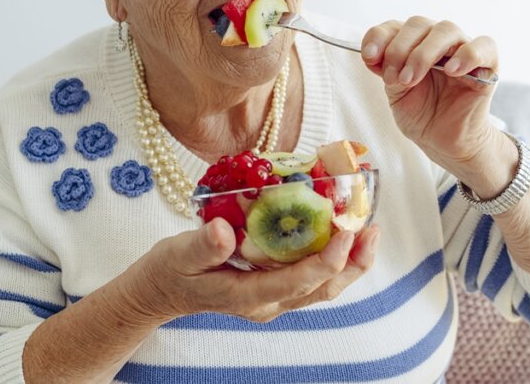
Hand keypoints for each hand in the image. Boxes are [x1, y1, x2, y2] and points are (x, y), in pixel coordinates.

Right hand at [127, 218, 379, 323]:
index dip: (329, 257)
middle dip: (353, 261)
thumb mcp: (178, 254)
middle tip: (371, 227)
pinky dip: (329, 256)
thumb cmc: (170, 270)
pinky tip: (336, 232)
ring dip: (348, 261)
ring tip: (366, 229)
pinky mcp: (272, 288)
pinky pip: (310, 277)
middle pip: (323, 288)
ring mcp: (272, 298)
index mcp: (249, 296)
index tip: (346, 229)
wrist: (159, 291)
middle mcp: (268, 302)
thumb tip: (224, 230)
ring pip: (322, 286)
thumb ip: (203, 245)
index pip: (300, 281)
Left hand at [361, 16, 510, 185]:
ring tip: (411, 79)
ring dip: (423, 54)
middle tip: (393, 79)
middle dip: (399, 50)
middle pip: (418, 24)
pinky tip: (451, 71)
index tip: (369, 58)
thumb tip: (372, 54)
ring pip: (446, 30)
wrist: (443, 140)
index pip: (395, 26)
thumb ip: (386, 69)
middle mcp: (437, 40)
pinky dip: (467, 54)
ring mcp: (462, 49)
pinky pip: (484, 46)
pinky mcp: (488, 64)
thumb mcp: (395, 92)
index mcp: (412, 43)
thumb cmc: (421, 113)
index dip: (379, 37)